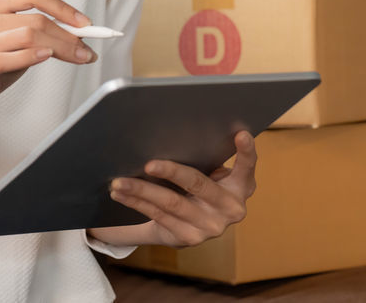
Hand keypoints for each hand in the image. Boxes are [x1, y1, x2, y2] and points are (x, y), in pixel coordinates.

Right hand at [0, 0, 96, 127]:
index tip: (85, 23)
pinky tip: (46, 57)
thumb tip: (79, 33)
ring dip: (60, 47)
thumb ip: (40, 33)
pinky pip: (10, 57)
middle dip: (68, 35)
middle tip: (87, 49)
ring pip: (27, 35)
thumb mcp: (16, 43)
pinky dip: (33, 56)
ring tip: (77, 57)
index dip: (63, 7)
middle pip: (35, 19)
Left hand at [102, 130, 256, 247]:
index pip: (246, 168)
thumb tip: (222, 127)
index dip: (246, 152)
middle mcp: (230, 207)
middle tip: (148, 164)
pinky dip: (137, 204)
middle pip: (197, 184)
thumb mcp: (214, 179)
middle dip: (171, 172)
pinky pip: (158, 216)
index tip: (240, 134)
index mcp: (241, 186)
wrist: (192, 229)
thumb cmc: (203, 192)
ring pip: (171, 203)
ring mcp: (210, 225)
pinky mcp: (188, 238)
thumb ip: (218, 158)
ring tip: (119, 182)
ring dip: (142, 191)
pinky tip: (121, 194)